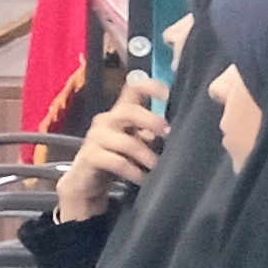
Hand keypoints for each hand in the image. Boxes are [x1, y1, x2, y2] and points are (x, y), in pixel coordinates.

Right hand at [53, 74, 169, 220]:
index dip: (151, 86)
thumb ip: (152, 131)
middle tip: (168, 134)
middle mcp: (106, 120)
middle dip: (152, 121)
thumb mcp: (136, 141)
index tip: (169, 94)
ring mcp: (96, 138)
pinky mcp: (90, 157)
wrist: (85, 181)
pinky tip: (143, 178)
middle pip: (129, 111)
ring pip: (126, 142)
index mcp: (120, 112)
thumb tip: (182, 127)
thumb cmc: (116, 158)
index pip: (133, 88)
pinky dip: (134, 171)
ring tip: (158, 166)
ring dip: (147, 155)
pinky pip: (117, 162)